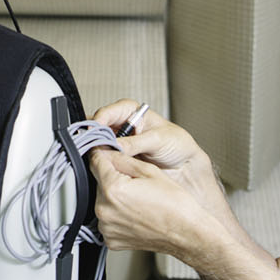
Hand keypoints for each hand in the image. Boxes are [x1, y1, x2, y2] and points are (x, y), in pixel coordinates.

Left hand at [89, 149, 217, 263]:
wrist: (185, 233)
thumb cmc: (174, 205)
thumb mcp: (149, 171)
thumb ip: (122, 158)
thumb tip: (105, 150)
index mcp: (113, 189)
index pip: (95, 161)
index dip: (103, 153)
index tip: (107, 152)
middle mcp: (105, 210)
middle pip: (99, 182)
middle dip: (112, 179)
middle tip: (135, 184)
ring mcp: (107, 227)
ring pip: (103, 201)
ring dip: (114, 198)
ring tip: (137, 201)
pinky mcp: (110, 239)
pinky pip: (107, 220)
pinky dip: (117, 215)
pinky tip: (135, 214)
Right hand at [92, 99, 220, 207]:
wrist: (186, 166)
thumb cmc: (178, 145)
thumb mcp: (158, 140)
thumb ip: (136, 143)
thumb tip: (115, 145)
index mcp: (130, 112)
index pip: (107, 112)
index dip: (99, 122)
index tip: (94, 133)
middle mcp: (122, 126)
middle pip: (98, 129)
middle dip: (94, 138)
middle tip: (94, 149)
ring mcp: (119, 143)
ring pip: (99, 145)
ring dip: (98, 152)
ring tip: (100, 159)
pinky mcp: (119, 159)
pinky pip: (105, 159)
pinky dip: (103, 163)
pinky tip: (106, 167)